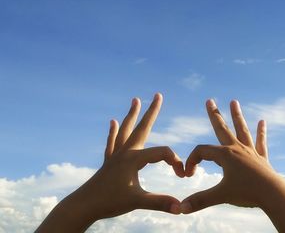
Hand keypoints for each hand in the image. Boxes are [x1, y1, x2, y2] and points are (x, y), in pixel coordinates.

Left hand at [36, 93, 184, 231]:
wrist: (83, 206)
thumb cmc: (109, 202)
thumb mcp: (138, 202)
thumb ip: (161, 202)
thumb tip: (181, 208)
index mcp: (134, 159)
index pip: (162, 154)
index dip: (176, 162)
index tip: (182, 175)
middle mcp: (125, 152)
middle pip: (142, 128)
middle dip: (151, 111)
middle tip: (158, 95)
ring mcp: (115, 156)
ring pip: (126, 131)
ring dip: (132, 115)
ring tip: (135, 100)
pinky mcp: (108, 162)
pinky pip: (112, 142)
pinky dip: (114, 132)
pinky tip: (113, 122)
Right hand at [181, 99, 274, 210]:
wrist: (273, 194)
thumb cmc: (247, 193)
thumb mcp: (221, 196)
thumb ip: (199, 200)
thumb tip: (180, 209)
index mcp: (225, 155)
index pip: (202, 152)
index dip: (192, 161)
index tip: (189, 175)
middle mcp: (237, 149)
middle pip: (222, 128)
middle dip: (214, 114)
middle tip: (209, 100)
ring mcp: (250, 152)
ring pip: (241, 130)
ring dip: (237, 116)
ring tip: (234, 102)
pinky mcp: (261, 158)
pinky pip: (260, 143)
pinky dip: (260, 133)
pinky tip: (262, 122)